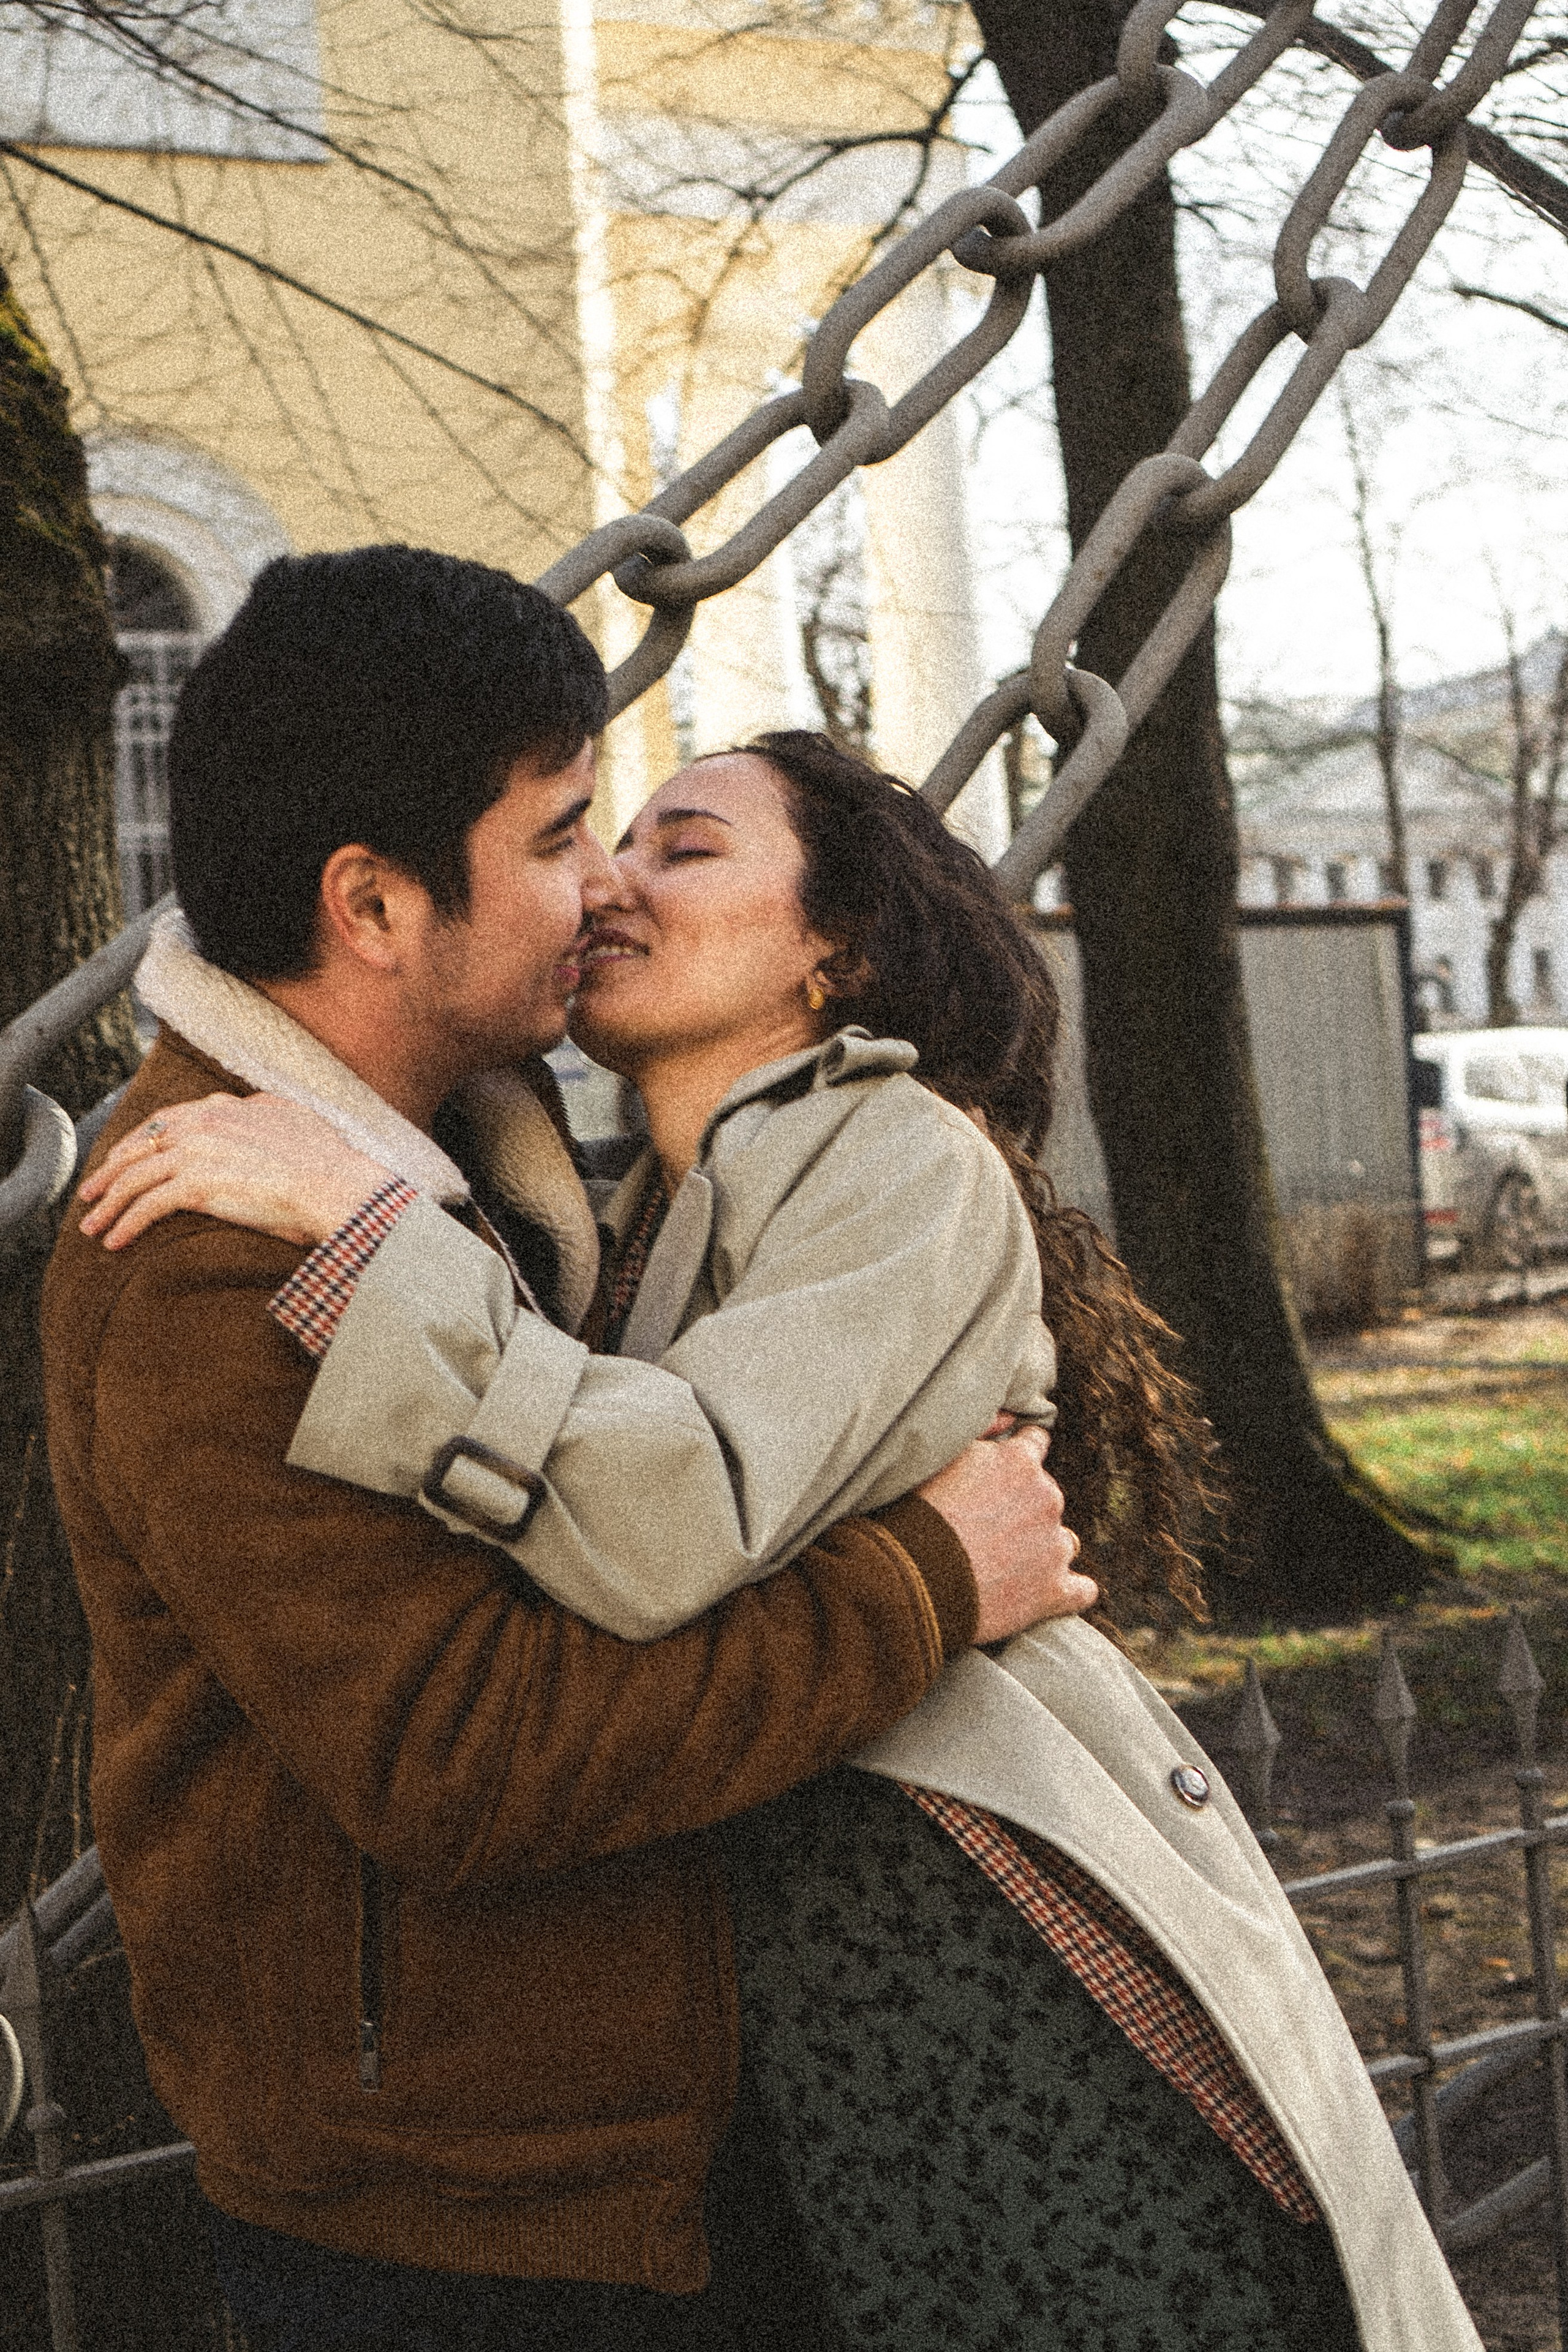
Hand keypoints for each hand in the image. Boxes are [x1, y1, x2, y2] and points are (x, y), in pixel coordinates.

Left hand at [78, 1093, 392, 1251]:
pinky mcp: (195, 1184)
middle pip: (139, 1146)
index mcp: (225, 1105)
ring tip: (93, 1225)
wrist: (336, 1186)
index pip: (165, 1120)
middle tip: (91, 1193)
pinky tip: (115, 1241)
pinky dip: (125, 1223)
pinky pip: (147, 1206)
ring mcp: (196, 1150)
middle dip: (109, 1172)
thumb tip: (254, 1108)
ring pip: (135, 1176)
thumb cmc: (328, 1163)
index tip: (122, 1161)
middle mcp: (204, 1121)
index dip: (136, 1142)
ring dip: (108, 1203)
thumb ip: (263, 1111)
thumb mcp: (293, 1118)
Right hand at [917, 1424, 1096, 1643]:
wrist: (913, 1579)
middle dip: (1025, 1510)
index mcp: (1021, 1461)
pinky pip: (1082, 1591)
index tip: (1002, 1478)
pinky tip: (1045, 1595)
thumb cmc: (918, 1514)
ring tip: (1008, 1566)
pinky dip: (1068, 1592)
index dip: (1017, 1462)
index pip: (1036, 1445)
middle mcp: (1048, 1498)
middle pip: (1049, 1498)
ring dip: (1045, 1550)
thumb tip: (1011, 1414)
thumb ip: (982, 1429)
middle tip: (987, 1530)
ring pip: (1065, 1542)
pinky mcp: (1056, 1591)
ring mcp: (1055, 1546)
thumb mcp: (942, 1456)